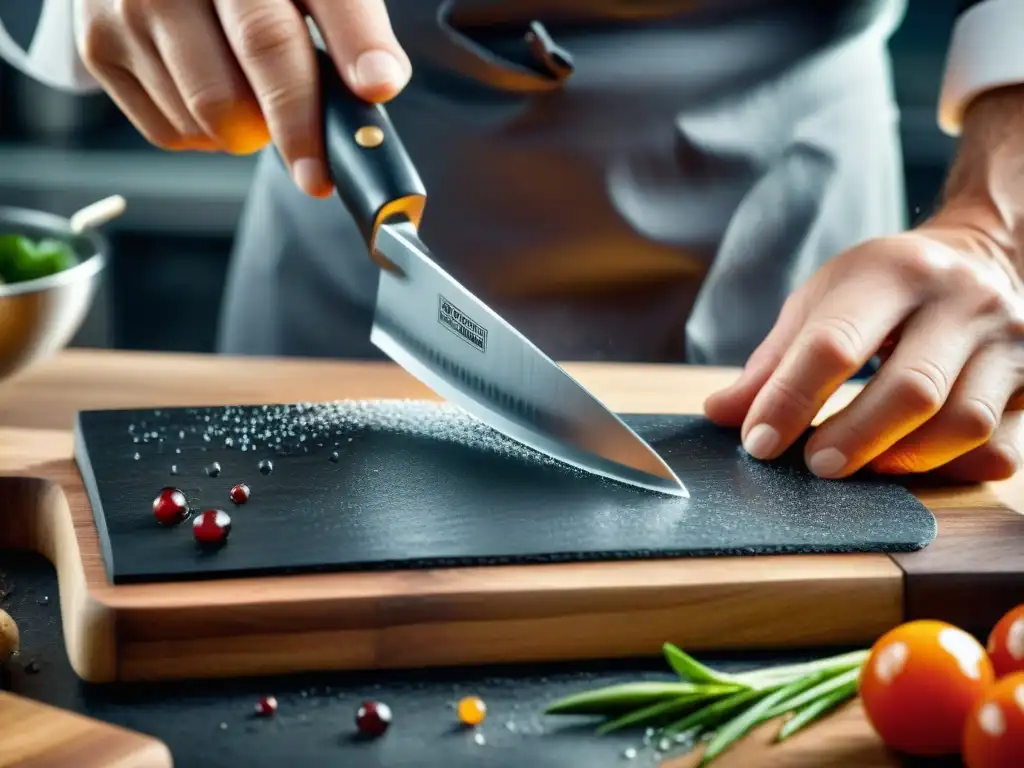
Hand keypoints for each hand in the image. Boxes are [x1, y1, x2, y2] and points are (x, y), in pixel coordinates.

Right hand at [76, 0, 410, 196]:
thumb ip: (350, 27)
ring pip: (209, 117)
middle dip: (294, 133)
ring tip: (254, 97)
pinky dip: (207, 135)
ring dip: (247, 133)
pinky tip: (214, 97)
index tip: (373, 97)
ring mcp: (131, 6)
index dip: (336, 65)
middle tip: (317, 169)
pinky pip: (171, 131)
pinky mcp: (99, 43)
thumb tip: (380, 83)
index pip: (284, 22)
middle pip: (246, 76)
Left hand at [704, 212, 1023, 482]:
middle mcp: (961, 301)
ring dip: (904, 461)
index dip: (791, 400)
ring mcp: (1008, 340)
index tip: (758, 443)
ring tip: (860, 469)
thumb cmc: (881, 290)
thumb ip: (771, 363)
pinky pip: (1001, 446)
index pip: (835, 344)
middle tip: (814, 466)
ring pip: (964, 424)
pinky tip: (915, 465)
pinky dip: (954, 469)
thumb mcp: (820, 304)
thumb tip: (720, 417)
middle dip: (854, 439)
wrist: (978, 259)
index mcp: (892, 273)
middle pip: (910, 390)